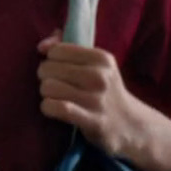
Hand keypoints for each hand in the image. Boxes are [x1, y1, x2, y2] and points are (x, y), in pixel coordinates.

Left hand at [37, 31, 147, 158]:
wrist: (129, 123)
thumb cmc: (104, 89)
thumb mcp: (95, 63)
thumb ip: (66, 47)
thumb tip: (42, 46)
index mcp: (101, 58)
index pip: (56, 51)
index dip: (51, 60)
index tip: (59, 69)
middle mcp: (100, 76)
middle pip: (48, 68)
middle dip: (46, 77)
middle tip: (57, 85)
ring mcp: (96, 99)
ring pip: (48, 87)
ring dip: (46, 94)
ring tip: (55, 97)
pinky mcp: (92, 120)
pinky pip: (57, 107)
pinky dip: (48, 107)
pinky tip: (53, 108)